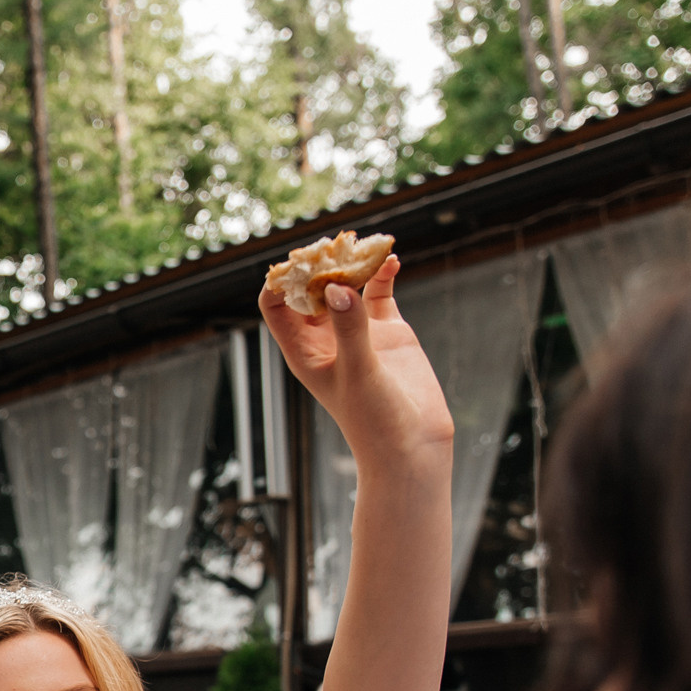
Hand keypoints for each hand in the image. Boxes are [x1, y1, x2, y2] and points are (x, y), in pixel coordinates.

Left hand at [260, 256, 451, 478]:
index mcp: (302, 351)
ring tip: (364, 245)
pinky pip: (379, 292)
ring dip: (352, 264)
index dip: (282, 281)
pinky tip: (391, 260)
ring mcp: (356, 331)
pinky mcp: (388, 330)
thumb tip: (336, 290)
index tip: (301, 262)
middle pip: (309, 289)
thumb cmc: (374, 420)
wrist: (413, 445)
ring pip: (346, 285)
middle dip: (319, 265)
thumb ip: (350, 330)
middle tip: (334, 246)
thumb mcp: (359, 372)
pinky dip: (383, 273)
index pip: (276, 307)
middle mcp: (325, 338)